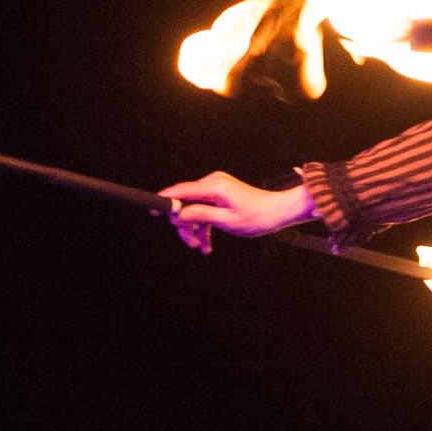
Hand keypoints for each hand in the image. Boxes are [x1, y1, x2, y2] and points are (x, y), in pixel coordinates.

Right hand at [155, 170, 310, 249]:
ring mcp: (217, 188)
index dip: (165, 201)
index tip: (153, 210)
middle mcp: (213, 183)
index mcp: (214, 187)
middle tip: (191, 244)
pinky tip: (206, 244)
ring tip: (201, 247)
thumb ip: (201, 216)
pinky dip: (204, 225)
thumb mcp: (227, 221)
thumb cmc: (257, 216)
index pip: (182, 191)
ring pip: (194, 209)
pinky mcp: (220, 194)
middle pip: (186, 203)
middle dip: (185, 224)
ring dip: (195, 229)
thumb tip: (179, 214)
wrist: (278, 211)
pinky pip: (205, 209)